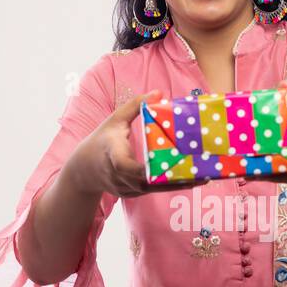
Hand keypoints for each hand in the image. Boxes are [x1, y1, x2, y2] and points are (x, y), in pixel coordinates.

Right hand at [70, 93, 210, 198]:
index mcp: (112, 155)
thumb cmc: (101, 140)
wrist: (83, 171)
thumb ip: (135, 105)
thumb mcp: (114, 120)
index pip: (123, 166)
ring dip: (178, 184)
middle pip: (147, 181)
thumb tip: (158, 92)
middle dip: (173, 178)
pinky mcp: (133, 193)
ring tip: (204, 177)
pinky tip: (191, 179)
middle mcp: (119, 176)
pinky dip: (171, 185)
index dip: (140, 169)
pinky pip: (154, 190)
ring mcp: (126, 187)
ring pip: (154, 189)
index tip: (159, 168)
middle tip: (200, 172)